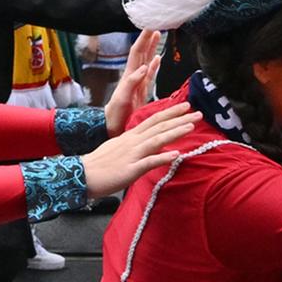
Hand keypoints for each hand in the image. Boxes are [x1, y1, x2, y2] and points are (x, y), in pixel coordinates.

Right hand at [78, 105, 199, 196]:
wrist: (83, 175)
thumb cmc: (100, 164)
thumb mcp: (118, 148)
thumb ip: (134, 144)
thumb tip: (148, 143)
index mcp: (130, 136)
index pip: (153, 120)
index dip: (170, 112)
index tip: (185, 106)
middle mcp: (133, 142)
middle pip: (159, 126)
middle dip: (179, 118)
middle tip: (198, 112)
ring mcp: (132, 154)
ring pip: (157, 140)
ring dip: (175, 132)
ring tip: (191, 126)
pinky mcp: (130, 169)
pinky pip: (149, 162)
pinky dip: (163, 157)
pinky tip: (176, 154)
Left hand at [105, 32, 166, 128]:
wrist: (112, 128)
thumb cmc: (115, 116)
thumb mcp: (122, 99)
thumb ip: (132, 83)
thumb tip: (145, 66)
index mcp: (129, 76)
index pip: (137, 52)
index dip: (143, 39)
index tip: (149, 26)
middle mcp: (134, 76)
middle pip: (142, 52)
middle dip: (148, 38)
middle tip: (155, 24)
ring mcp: (139, 83)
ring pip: (147, 60)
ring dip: (152, 47)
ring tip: (158, 35)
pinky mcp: (143, 91)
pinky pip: (150, 74)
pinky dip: (155, 65)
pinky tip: (158, 58)